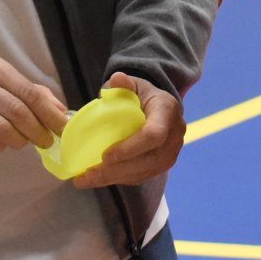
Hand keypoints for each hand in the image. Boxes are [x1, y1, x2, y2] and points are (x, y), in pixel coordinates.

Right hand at [0, 55, 66, 152]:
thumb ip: (28, 90)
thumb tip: (59, 110)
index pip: (29, 92)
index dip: (49, 113)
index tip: (63, 128)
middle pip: (18, 112)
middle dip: (38, 131)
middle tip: (47, 142)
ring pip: (3, 130)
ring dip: (19, 141)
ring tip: (21, 142)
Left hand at [72, 73, 185, 188]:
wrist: (156, 106)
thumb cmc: (141, 94)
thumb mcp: (133, 84)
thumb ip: (124, 83)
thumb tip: (117, 79)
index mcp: (167, 111)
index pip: (154, 135)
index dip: (130, 148)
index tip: (105, 155)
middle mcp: (174, 135)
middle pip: (147, 160)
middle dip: (116, 170)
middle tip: (89, 173)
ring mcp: (170, 153)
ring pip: (143, 172)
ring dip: (114, 178)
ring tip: (86, 180)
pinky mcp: (162, 165)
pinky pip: (141, 176)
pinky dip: (118, 179)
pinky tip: (97, 179)